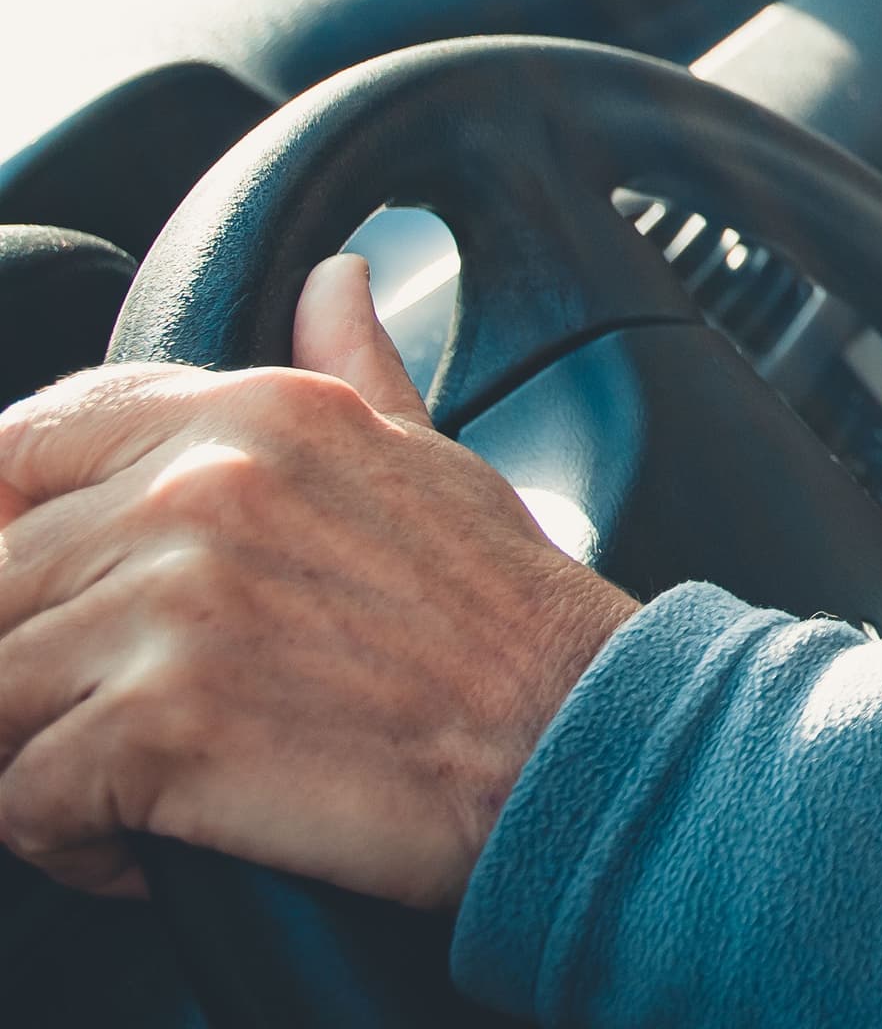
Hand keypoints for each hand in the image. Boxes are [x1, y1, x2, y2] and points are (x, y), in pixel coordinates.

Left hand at [0, 257, 636, 907]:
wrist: (576, 738)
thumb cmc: (509, 618)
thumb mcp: (431, 455)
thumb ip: (353, 365)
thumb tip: (333, 282)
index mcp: (254, 417)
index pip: (27, 443)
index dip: (7, 524)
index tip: (47, 597)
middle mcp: (199, 492)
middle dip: (31, 663)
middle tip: (107, 716)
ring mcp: (173, 605)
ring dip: (35, 754)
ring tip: (120, 787)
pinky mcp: (161, 725)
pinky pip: (19, 800)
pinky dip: (64, 843)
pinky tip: (143, 846)